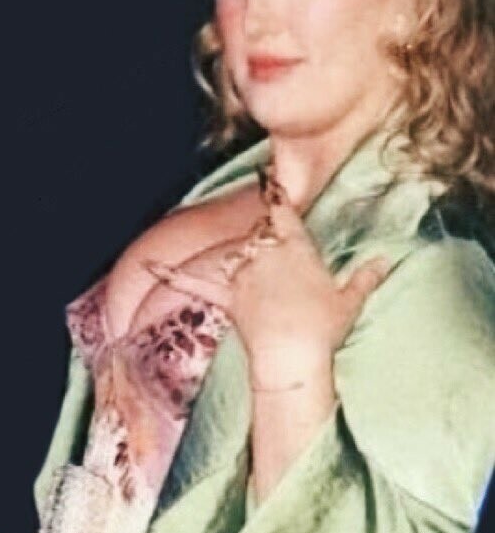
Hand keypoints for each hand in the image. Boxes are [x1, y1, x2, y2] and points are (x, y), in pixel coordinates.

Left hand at [145, 180, 388, 387]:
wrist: (292, 352)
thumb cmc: (324, 326)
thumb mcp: (350, 299)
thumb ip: (365, 277)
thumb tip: (385, 262)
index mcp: (296, 246)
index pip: (283, 212)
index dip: (275, 195)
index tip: (268, 179)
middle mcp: (265, 253)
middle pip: (257, 234)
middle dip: (262, 239)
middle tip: (272, 257)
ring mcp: (242, 275)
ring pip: (233, 255)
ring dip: (237, 259)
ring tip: (249, 271)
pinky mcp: (226, 297)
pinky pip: (193, 281)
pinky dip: (168, 274)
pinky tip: (146, 264)